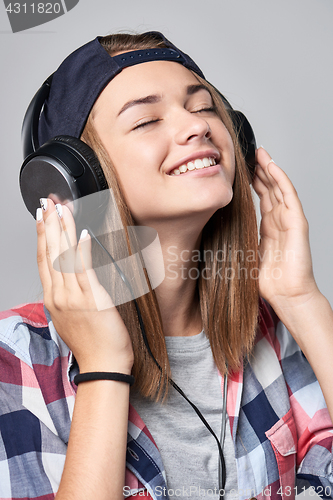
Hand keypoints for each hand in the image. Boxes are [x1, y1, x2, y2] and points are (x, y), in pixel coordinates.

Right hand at [36, 199, 133, 373]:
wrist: (103, 364)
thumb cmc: (91, 342)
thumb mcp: (70, 317)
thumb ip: (67, 295)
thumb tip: (69, 277)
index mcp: (53, 299)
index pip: (43, 261)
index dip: (41, 237)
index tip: (40, 218)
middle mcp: (59, 296)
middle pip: (50, 254)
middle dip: (48, 225)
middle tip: (47, 203)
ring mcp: (74, 297)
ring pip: (65, 257)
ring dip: (63, 230)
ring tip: (61, 209)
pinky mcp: (93, 299)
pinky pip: (85, 270)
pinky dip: (82, 249)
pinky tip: (82, 232)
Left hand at [252, 147, 318, 309]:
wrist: (287, 294)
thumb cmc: (269, 280)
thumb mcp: (247, 253)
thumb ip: (239, 239)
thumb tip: (217, 232)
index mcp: (269, 227)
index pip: (263, 197)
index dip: (254, 181)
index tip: (242, 168)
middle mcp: (280, 220)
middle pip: (271, 188)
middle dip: (260, 170)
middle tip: (249, 154)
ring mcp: (290, 220)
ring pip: (280, 187)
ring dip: (270, 169)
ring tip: (260, 153)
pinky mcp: (297, 223)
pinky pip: (289, 196)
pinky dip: (281, 179)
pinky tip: (271, 167)